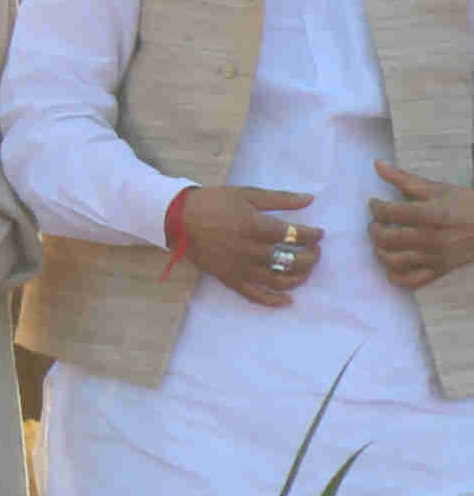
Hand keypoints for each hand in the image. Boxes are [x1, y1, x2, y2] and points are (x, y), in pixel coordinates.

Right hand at [180, 183, 319, 307]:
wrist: (177, 218)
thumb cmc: (213, 202)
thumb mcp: (246, 194)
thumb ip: (279, 198)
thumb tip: (310, 199)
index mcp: (257, 226)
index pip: (297, 235)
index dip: (313, 235)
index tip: (318, 234)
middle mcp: (251, 249)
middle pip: (294, 260)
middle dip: (312, 257)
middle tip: (315, 252)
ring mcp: (240, 267)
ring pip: (279, 280)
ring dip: (299, 277)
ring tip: (304, 271)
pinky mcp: (229, 278)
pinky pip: (254, 295)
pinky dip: (273, 301)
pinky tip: (288, 300)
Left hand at [370, 162, 473, 289]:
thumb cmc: (466, 204)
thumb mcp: (437, 188)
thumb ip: (404, 179)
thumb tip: (376, 164)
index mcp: (431, 214)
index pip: (389, 213)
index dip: (376, 207)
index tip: (376, 203)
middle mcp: (431, 238)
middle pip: (386, 239)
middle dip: (374, 229)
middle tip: (377, 223)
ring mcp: (435, 257)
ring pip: (394, 261)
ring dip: (380, 251)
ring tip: (382, 242)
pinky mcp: (439, 271)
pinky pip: (411, 281)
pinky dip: (396, 276)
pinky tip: (392, 266)